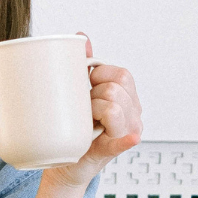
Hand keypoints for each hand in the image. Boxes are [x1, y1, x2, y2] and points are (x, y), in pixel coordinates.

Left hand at [42, 32, 142, 189]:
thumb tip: (81, 36)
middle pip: (117, 88)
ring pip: (114, 106)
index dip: (98, 75)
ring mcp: (128, 131)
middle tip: (83, 106)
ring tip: (85, 120)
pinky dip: (126, 138)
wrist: (63, 162)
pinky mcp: (114, 148)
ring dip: (93, 110)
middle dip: (94, 93)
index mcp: (127, 97)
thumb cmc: (74, 125)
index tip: (85, 85)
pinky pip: (125, 140)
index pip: (121, 74)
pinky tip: (130, 137)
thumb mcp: (80, 92)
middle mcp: (133, 113)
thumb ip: (84, 65)